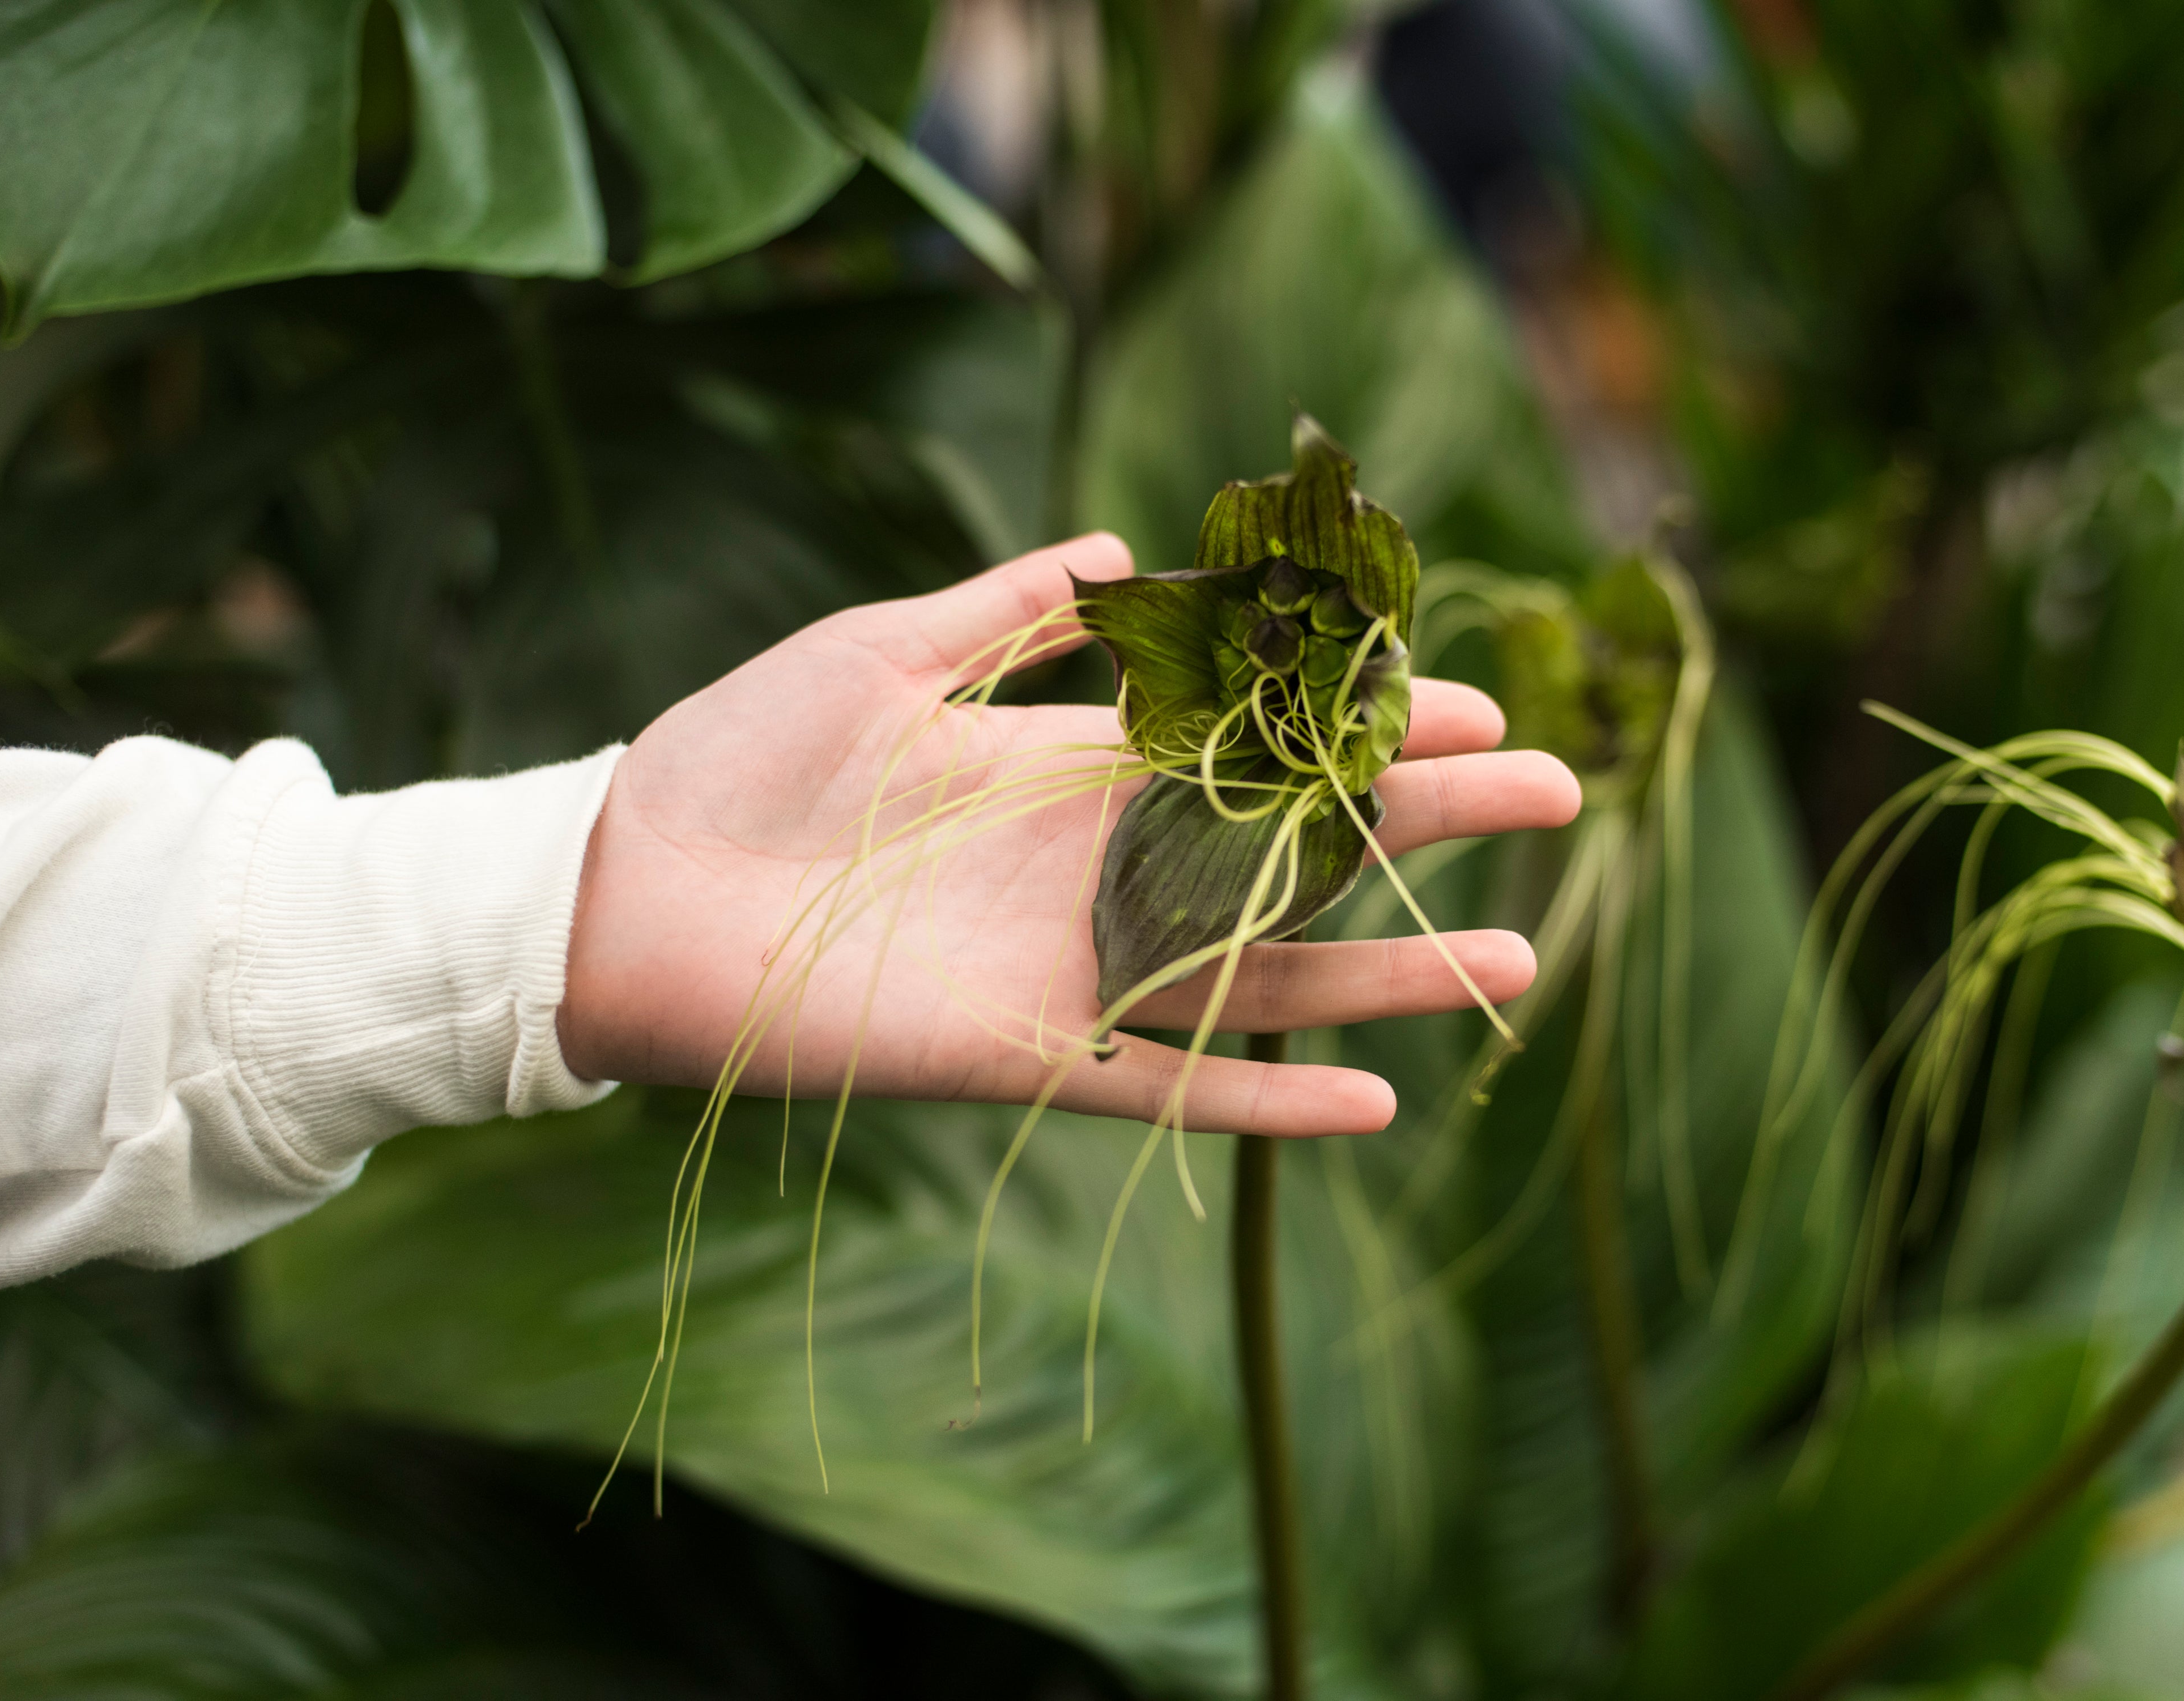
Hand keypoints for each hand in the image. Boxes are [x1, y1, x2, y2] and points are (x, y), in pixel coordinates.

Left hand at [557, 534, 1581, 1135]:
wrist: (630, 885)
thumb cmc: (740, 756)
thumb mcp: (884, 650)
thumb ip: (1008, 607)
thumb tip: (1123, 547)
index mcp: (1075, 768)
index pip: (1258, 741)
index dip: (1361, 720)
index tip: (1468, 694)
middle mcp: (1099, 870)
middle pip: (1299, 851)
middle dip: (1424, 821)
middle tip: (1552, 794)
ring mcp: (1077, 967)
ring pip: (1269, 976)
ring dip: (1390, 970)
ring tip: (1518, 958)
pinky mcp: (1029, 1057)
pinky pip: (1177, 1089)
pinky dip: (1273, 1104)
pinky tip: (1377, 1104)